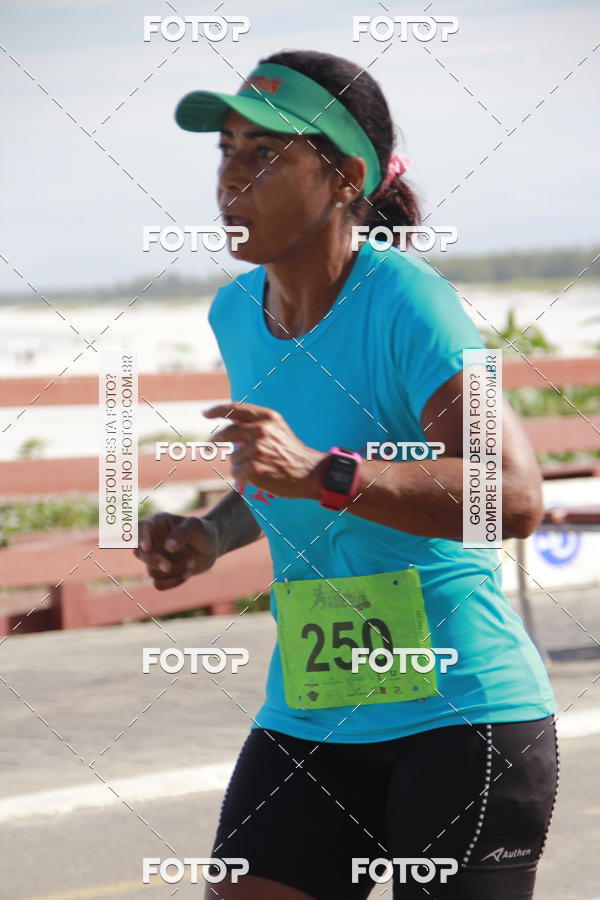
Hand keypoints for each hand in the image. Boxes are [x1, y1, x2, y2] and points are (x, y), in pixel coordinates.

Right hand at [133, 513, 219, 590]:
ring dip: (174, 571)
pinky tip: (187, 574)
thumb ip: (182, 533)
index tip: (147, 547)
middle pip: (140, 554)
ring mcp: (156, 558)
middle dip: (154, 561)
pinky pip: (159, 584)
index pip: (140, 528)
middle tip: (168, 566)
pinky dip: (173, 582)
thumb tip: (168, 547)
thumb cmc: (203, 531)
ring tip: (192, 562)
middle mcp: (152, 541)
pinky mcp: (161, 573)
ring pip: (152, 571)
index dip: (140, 538)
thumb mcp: (196, 527)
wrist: (212, 547)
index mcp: (157, 523)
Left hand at [205, 403, 326, 499]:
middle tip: (209, 445)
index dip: (218, 410)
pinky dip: (242, 476)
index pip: (236, 409)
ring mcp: (256, 450)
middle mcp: (261, 430)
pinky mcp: (253, 468)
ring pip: (233, 457)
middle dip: (215, 439)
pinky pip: (236, 472)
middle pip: (227, 433)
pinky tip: (258, 476)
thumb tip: (230, 421)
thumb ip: (255, 423)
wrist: (309, 473)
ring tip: (259, 467)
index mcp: (267, 417)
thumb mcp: (278, 429)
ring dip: (239, 464)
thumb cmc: (292, 452)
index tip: (205, 413)